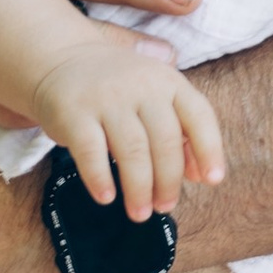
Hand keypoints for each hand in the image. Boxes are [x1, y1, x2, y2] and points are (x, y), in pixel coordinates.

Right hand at [33, 35, 225, 216]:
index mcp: (168, 82)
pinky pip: (91, 151)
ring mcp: (107, 98)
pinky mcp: (74, 112)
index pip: (199, 115)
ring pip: (132, 150)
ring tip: (140, 213)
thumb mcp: (154, 97)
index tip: (213, 181)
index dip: (209, 149)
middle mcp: (142, 86)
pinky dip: (100, 178)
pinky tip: (106, 197)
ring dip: (139, 188)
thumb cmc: (117, 87)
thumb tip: (200, 174)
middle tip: (165, 207)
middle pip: (165, 140)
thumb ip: (180, 130)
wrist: (59, 59)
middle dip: (168, 181)